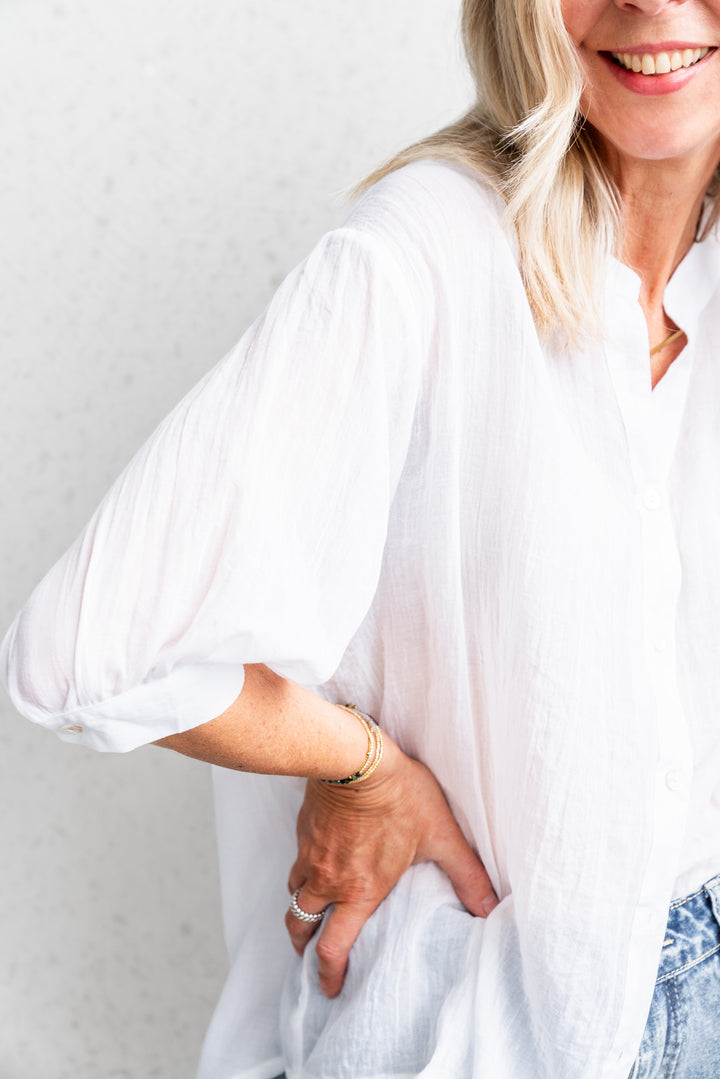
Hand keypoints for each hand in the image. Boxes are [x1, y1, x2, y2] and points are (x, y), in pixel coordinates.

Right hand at [285, 736, 497, 997]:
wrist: (355, 758)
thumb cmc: (399, 795)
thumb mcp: (441, 835)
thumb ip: (466, 875)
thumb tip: (490, 909)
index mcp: (359, 891)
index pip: (333, 948)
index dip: (327, 974)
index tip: (329, 987)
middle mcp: (328, 879)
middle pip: (299, 926)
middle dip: (302, 947)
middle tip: (308, 955)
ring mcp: (311, 854)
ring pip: (294, 893)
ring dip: (300, 910)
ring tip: (310, 913)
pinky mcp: (304, 829)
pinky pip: (296, 861)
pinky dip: (300, 873)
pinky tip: (315, 862)